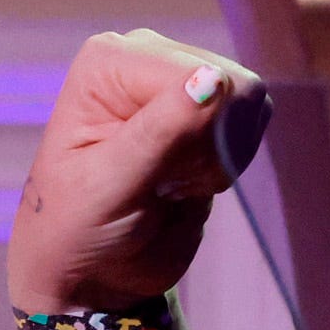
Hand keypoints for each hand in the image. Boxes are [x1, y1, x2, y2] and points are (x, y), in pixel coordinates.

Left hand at [5, 27, 262, 312]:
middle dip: (207, 144)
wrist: (93, 271)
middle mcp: (146, 58)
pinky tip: (187, 182)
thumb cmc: (77, 227)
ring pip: (247, 107)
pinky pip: (251, 127)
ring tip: (168, 183)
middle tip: (161, 182)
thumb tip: (212, 79)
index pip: (191, 73)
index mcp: (108, 61)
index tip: (154, 176)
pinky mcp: (210, 112)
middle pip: (229, 83)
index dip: (193, 131)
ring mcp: (181, 82)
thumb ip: (159, 132)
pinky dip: (228, 164)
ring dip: (218, 158)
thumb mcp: (109, 185)